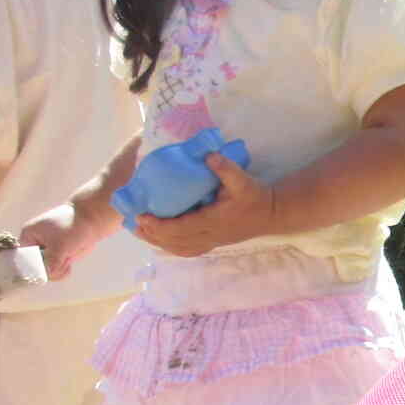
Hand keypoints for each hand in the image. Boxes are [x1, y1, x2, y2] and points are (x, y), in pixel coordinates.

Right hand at [20, 200, 110, 281]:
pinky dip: (62, 272)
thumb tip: (46, 275)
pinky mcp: (57, 257)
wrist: (90, 221)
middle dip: (48, 268)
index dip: (30, 267)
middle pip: (34, 267)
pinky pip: (55, 272)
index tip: (42, 272)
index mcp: (28, 236)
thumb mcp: (60, 246)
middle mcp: (34, 245)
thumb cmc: (72, 227)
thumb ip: (51, 262)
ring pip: (46, 272)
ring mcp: (46, 252)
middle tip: (61, 260)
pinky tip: (69, 265)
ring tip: (67, 259)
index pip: (21, 257)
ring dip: (58, 270)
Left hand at [134, 152, 275, 257]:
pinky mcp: (213, 242)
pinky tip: (161, 241)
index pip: (181, 227)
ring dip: (158, 242)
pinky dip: (171, 247)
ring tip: (141, 232)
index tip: (142, 216)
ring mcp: (212, 241)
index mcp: (213, 221)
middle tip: (133, 224)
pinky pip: (188, 250)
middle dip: (152, 234)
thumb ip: (225, 168)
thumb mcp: (243, 180)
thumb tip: (208, 154)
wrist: (271, 214)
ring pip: (179, 248)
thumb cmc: (255, 196)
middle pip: (175, 241)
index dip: (159, 225)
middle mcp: (210, 235)